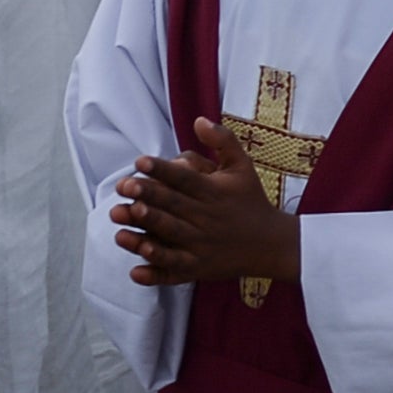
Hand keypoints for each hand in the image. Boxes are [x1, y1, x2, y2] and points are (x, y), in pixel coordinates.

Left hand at [113, 123, 301, 290]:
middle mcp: (207, 218)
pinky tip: (135, 271)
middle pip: (173, 206)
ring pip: (170, 238)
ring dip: (145, 231)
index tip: (140, 161)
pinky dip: (155, 273)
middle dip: (147, 196)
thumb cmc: (251, 200)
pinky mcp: (198, 269)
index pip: (185, 178)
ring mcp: (201, 246)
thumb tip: (199, 119)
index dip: (162, 169)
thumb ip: (222, 141)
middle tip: (123, 186)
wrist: (273, 244)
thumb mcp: (243, 166)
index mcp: (214, 192)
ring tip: (120, 223)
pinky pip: (175, 272)